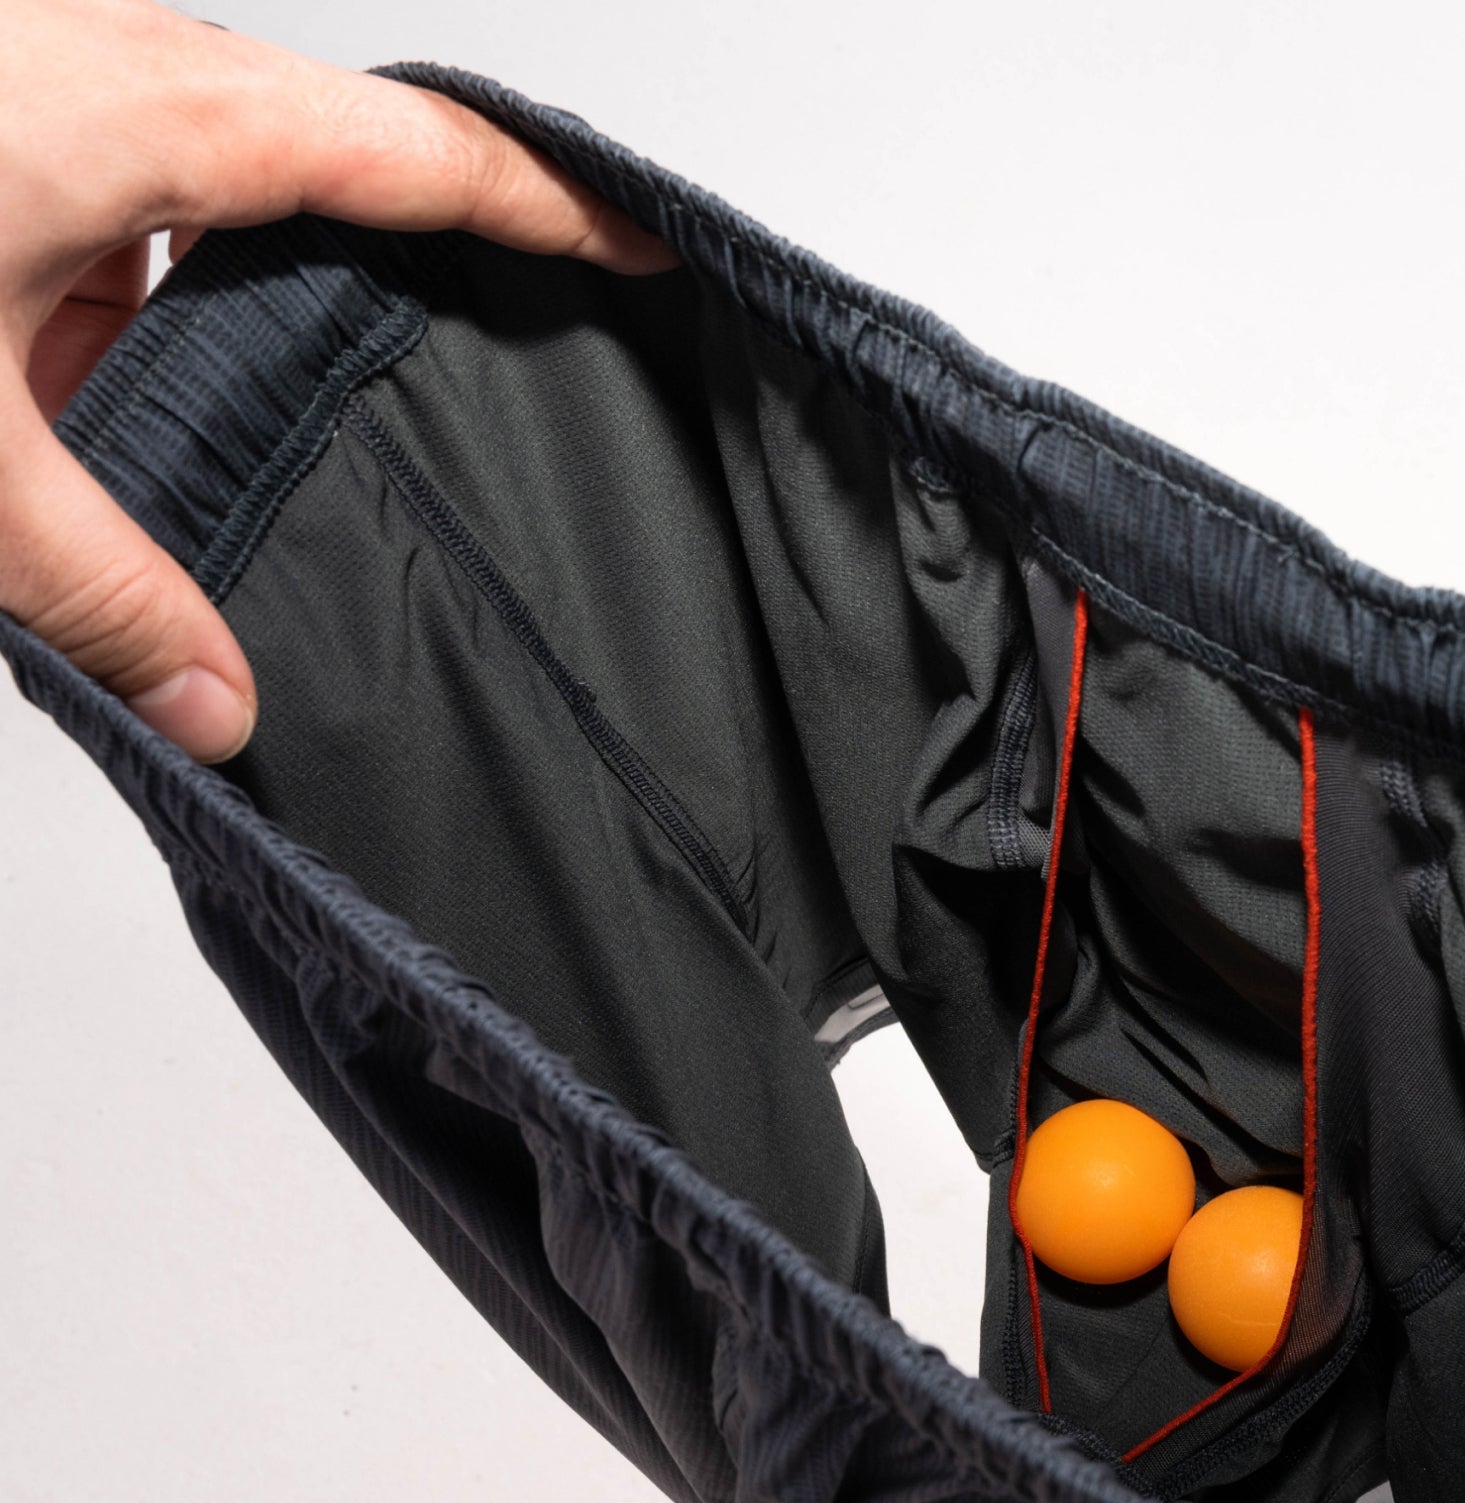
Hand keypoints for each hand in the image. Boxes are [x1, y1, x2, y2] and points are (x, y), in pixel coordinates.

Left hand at [1, 0, 671, 761]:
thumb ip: (95, 586)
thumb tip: (211, 704)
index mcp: (126, 115)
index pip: (402, 148)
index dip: (542, 199)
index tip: (643, 243)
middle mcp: (92, 75)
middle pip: (331, 142)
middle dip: (439, 235)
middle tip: (527, 330)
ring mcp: (33, 97)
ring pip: (220, 175)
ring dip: (274, 294)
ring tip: (331, 412)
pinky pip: (122, 205)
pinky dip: (159, 304)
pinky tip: (134, 406)